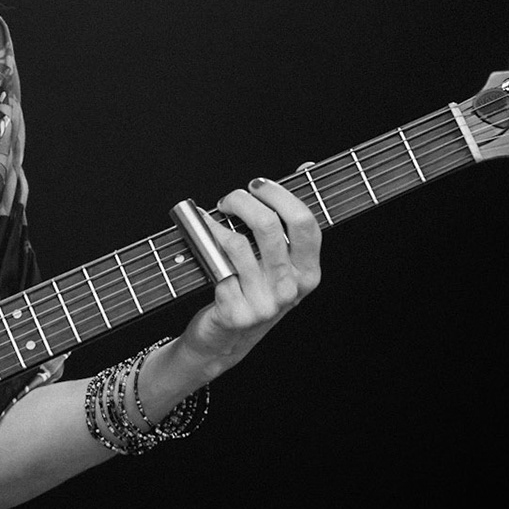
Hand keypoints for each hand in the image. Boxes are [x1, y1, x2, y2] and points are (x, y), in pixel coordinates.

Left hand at [179, 178, 322, 374]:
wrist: (225, 341)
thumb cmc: (252, 291)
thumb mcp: (279, 262)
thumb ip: (290, 219)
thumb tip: (307, 167)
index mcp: (308, 273)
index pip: (305, 222)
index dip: (280, 194)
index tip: (259, 185)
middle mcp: (290, 290)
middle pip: (268, 226)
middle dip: (242, 200)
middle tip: (230, 199)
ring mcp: (264, 304)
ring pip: (237, 243)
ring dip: (218, 221)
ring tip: (212, 217)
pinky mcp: (235, 312)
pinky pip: (216, 265)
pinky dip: (203, 242)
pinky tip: (199, 235)